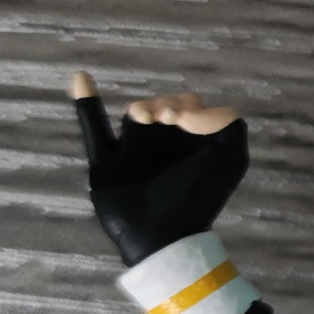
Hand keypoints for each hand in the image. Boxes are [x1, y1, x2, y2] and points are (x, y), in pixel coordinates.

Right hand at [70, 71, 248, 266]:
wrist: (164, 235)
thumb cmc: (200, 197)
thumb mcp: (232, 158)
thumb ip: (227, 122)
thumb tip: (189, 110)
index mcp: (192, 144)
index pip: (190, 106)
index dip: (188, 105)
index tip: (187, 121)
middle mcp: (164, 146)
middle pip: (161, 105)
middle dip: (165, 104)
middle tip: (168, 118)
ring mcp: (134, 153)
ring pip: (134, 116)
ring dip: (142, 109)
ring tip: (147, 118)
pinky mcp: (107, 165)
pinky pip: (93, 130)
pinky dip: (86, 104)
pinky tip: (81, 78)